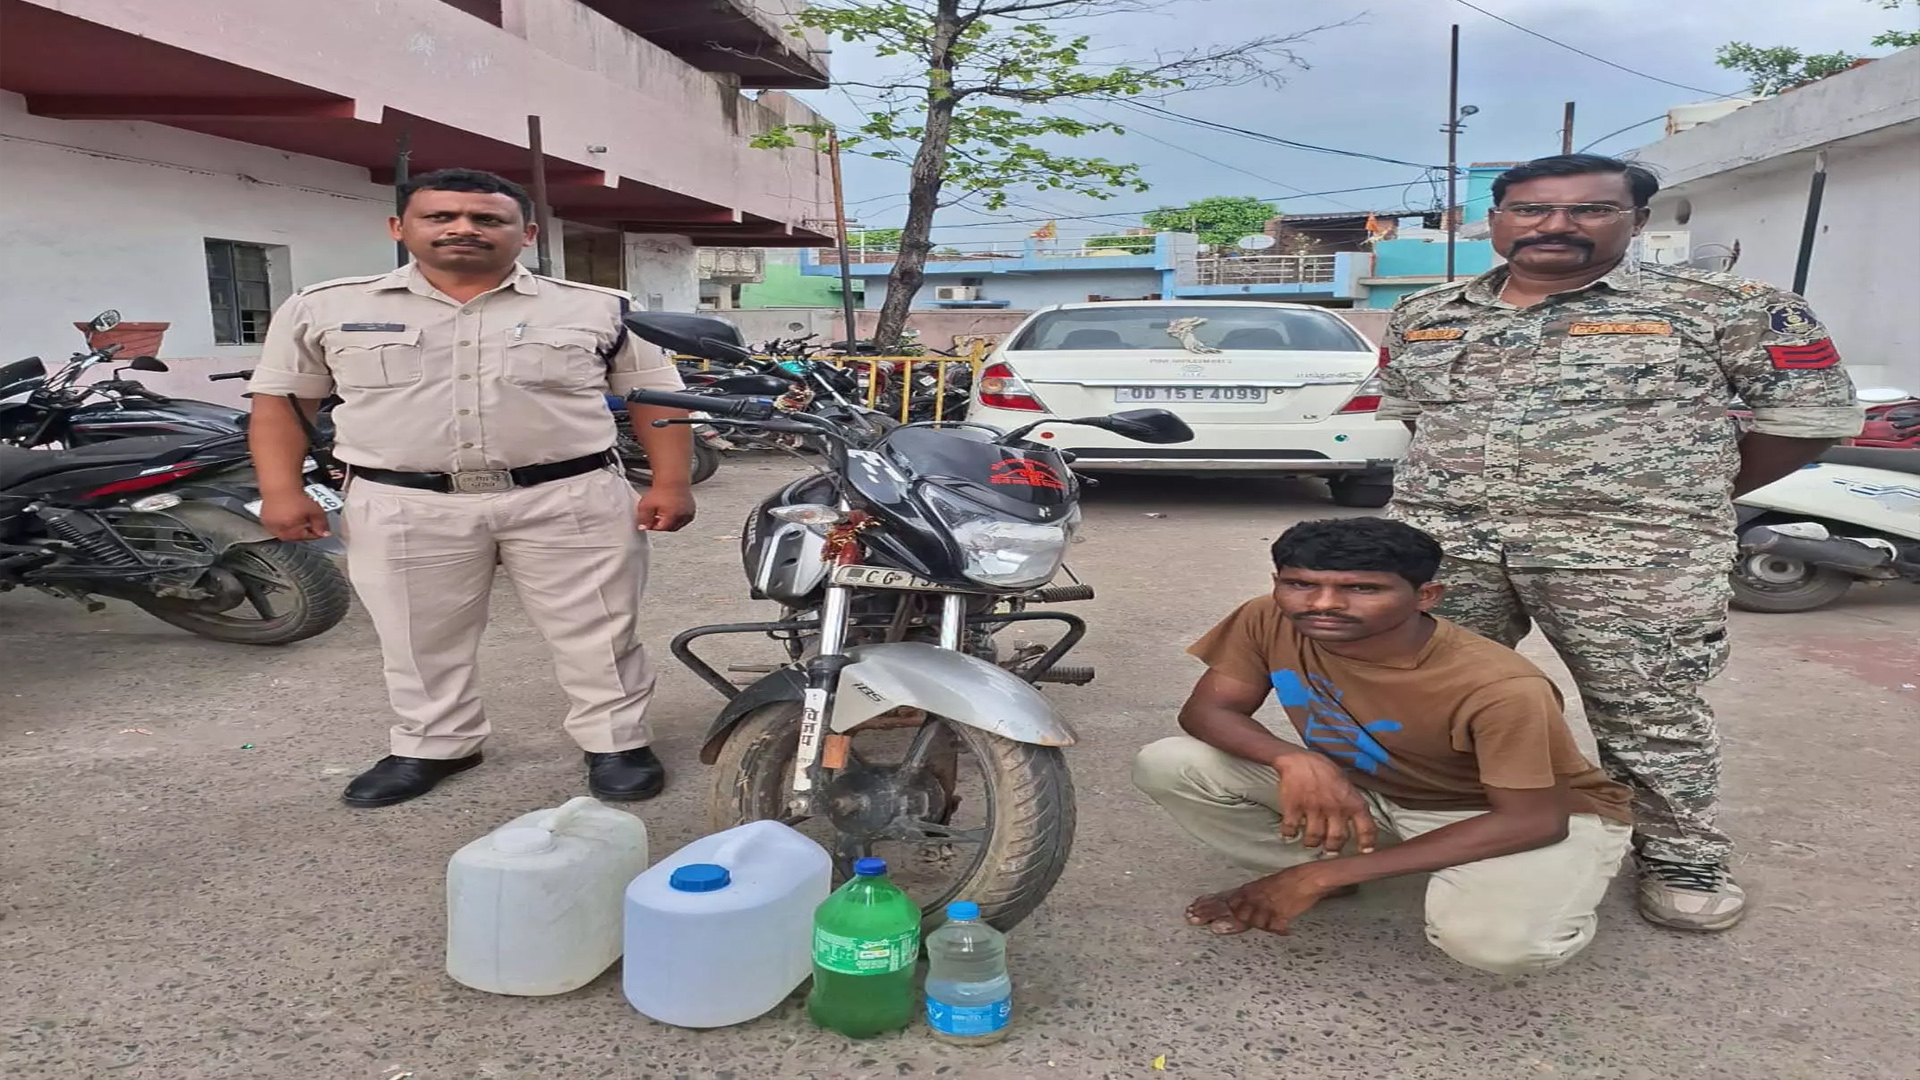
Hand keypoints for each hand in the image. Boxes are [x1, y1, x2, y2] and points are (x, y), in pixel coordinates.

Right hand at [257, 492, 329, 540]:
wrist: (280, 486)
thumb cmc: (295, 498)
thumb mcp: (315, 511)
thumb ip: (321, 524)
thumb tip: (325, 534)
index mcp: (290, 534)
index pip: (307, 537)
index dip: (316, 531)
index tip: (321, 526)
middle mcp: (278, 533)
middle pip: (296, 535)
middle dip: (305, 528)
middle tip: (311, 520)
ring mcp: (270, 526)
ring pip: (286, 530)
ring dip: (295, 525)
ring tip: (300, 515)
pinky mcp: (265, 519)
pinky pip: (278, 524)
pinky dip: (285, 521)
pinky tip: (289, 513)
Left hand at [634, 486, 694, 531]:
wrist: (672, 479)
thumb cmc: (661, 489)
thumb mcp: (646, 505)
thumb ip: (643, 518)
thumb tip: (642, 527)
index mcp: (672, 515)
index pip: (661, 528)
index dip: (653, 525)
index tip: (649, 521)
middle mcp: (683, 516)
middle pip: (670, 528)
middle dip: (662, 524)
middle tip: (656, 517)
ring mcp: (689, 514)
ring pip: (678, 525)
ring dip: (670, 522)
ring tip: (664, 512)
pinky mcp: (692, 511)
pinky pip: (684, 520)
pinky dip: (678, 518)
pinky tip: (672, 511)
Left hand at [1187, 865, 1338, 935]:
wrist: (1310, 878)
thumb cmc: (1290, 882)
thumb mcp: (1266, 888)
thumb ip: (1252, 898)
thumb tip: (1237, 910)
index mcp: (1250, 890)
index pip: (1225, 899)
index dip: (1208, 905)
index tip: (1191, 909)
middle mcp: (1255, 897)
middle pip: (1228, 907)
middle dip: (1209, 913)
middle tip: (1192, 918)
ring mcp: (1266, 906)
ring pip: (1244, 917)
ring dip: (1228, 923)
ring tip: (1213, 928)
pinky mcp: (1279, 914)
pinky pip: (1268, 925)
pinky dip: (1263, 928)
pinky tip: (1251, 931)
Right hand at [1274, 753, 1377, 855]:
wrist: (1298, 759)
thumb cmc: (1324, 770)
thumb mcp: (1346, 784)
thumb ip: (1351, 803)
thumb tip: (1358, 822)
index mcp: (1352, 801)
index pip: (1366, 828)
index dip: (1367, 844)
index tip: (1364, 852)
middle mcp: (1335, 807)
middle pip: (1337, 839)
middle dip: (1333, 848)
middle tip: (1330, 849)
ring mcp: (1314, 808)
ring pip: (1314, 838)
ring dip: (1312, 843)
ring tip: (1311, 842)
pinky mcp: (1293, 807)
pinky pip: (1291, 829)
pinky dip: (1289, 834)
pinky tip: (1290, 833)